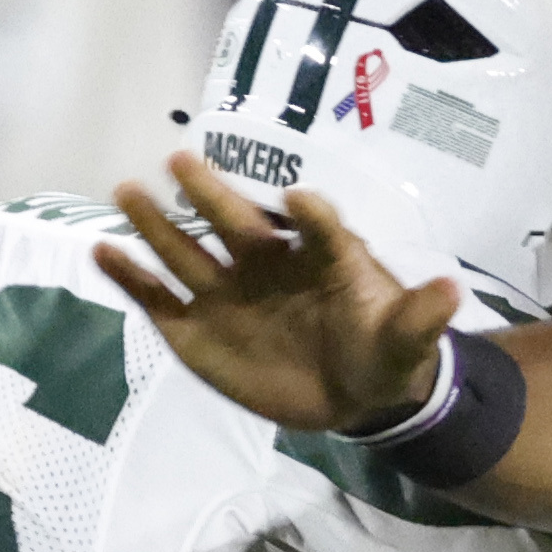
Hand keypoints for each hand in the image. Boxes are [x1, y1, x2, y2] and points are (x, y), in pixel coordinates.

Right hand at [95, 147, 455, 434]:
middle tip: (181, 159)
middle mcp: (265, 261)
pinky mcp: (195, 329)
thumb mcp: (407, 339)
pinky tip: (99, 251)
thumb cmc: (381, 349)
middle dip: (210, 192)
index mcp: (318, 256)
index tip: (300, 199)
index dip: (311, 214)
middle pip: (234, 221)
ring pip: (185, 251)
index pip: (316, 227)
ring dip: (155, 222)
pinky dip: (129, 276)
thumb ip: (421, 316)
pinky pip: (157, 298)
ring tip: (126, 191)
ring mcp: (226, 292)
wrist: (350, 391)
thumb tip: (452, 290)